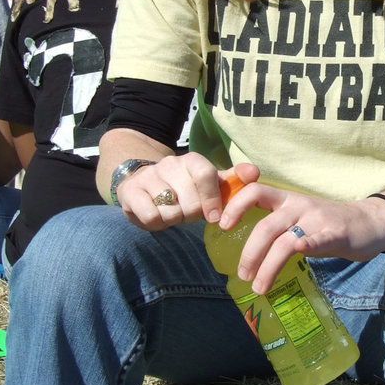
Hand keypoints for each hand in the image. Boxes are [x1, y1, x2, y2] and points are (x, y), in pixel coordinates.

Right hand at [114, 154, 259, 231]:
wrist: (142, 183)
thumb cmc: (183, 187)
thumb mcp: (209, 183)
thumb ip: (232, 181)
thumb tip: (254, 173)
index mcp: (192, 161)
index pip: (205, 175)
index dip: (212, 199)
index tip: (214, 218)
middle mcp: (169, 164)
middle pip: (190, 202)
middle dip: (192, 215)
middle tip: (187, 211)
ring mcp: (148, 177)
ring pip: (171, 211)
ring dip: (174, 219)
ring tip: (172, 212)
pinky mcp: (130, 193)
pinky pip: (151, 216)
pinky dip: (156, 223)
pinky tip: (157, 215)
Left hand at [218, 182, 384, 293]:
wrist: (370, 222)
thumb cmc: (329, 223)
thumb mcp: (300, 216)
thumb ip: (276, 225)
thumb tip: (245, 248)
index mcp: (287, 200)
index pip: (255, 191)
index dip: (235, 205)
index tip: (222, 226)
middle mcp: (299, 206)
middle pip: (266, 226)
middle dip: (250, 253)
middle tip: (242, 275)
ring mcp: (318, 220)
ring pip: (285, 241)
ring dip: (268, 266)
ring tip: (259, 287)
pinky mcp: (337, 234)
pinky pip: (319, 239)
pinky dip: (308, 244)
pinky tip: (300, 251)